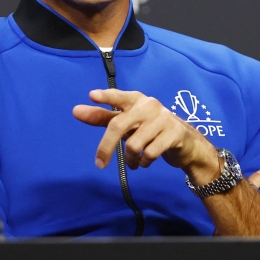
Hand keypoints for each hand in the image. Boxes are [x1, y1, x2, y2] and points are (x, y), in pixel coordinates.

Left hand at [72, 89, 219, 183]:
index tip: (92, 95)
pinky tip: (145, 161)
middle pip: (119, 125)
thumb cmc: (149, 129)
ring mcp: (163, 118)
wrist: (184, 142)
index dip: (106, 96)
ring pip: (134, 144)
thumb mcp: (127, 122)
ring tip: (134, 161)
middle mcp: (149, 105)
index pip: (119, 96)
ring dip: (130, 158)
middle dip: (106, 147)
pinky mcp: (174, 133)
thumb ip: (102, 117)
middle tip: (99, 164)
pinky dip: (144, 162)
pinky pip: (150, 154)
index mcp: (136, 100)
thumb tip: (75, 110)